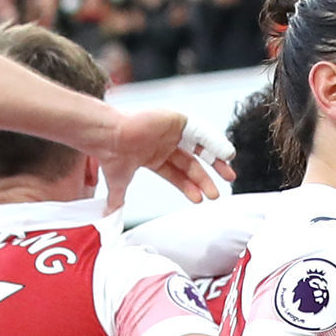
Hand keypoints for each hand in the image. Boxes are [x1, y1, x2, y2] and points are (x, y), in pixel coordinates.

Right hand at [106, 105, 222, 206]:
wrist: (107, 137)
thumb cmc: (110, 154)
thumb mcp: (119, 182)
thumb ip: (117, 199)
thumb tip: (108, 215)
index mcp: (154, 157)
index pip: (178, 174)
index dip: (190, 187)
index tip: (201, 200)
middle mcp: (164, 144)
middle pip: (192, 163)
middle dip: (205, 179)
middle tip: (216, 194)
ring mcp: (171, 132)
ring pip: (200, 147)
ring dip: (215, 161)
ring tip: (227, 175)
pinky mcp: (177, 120)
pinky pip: (202, 131)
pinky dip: (215, 142)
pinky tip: (226, 155)